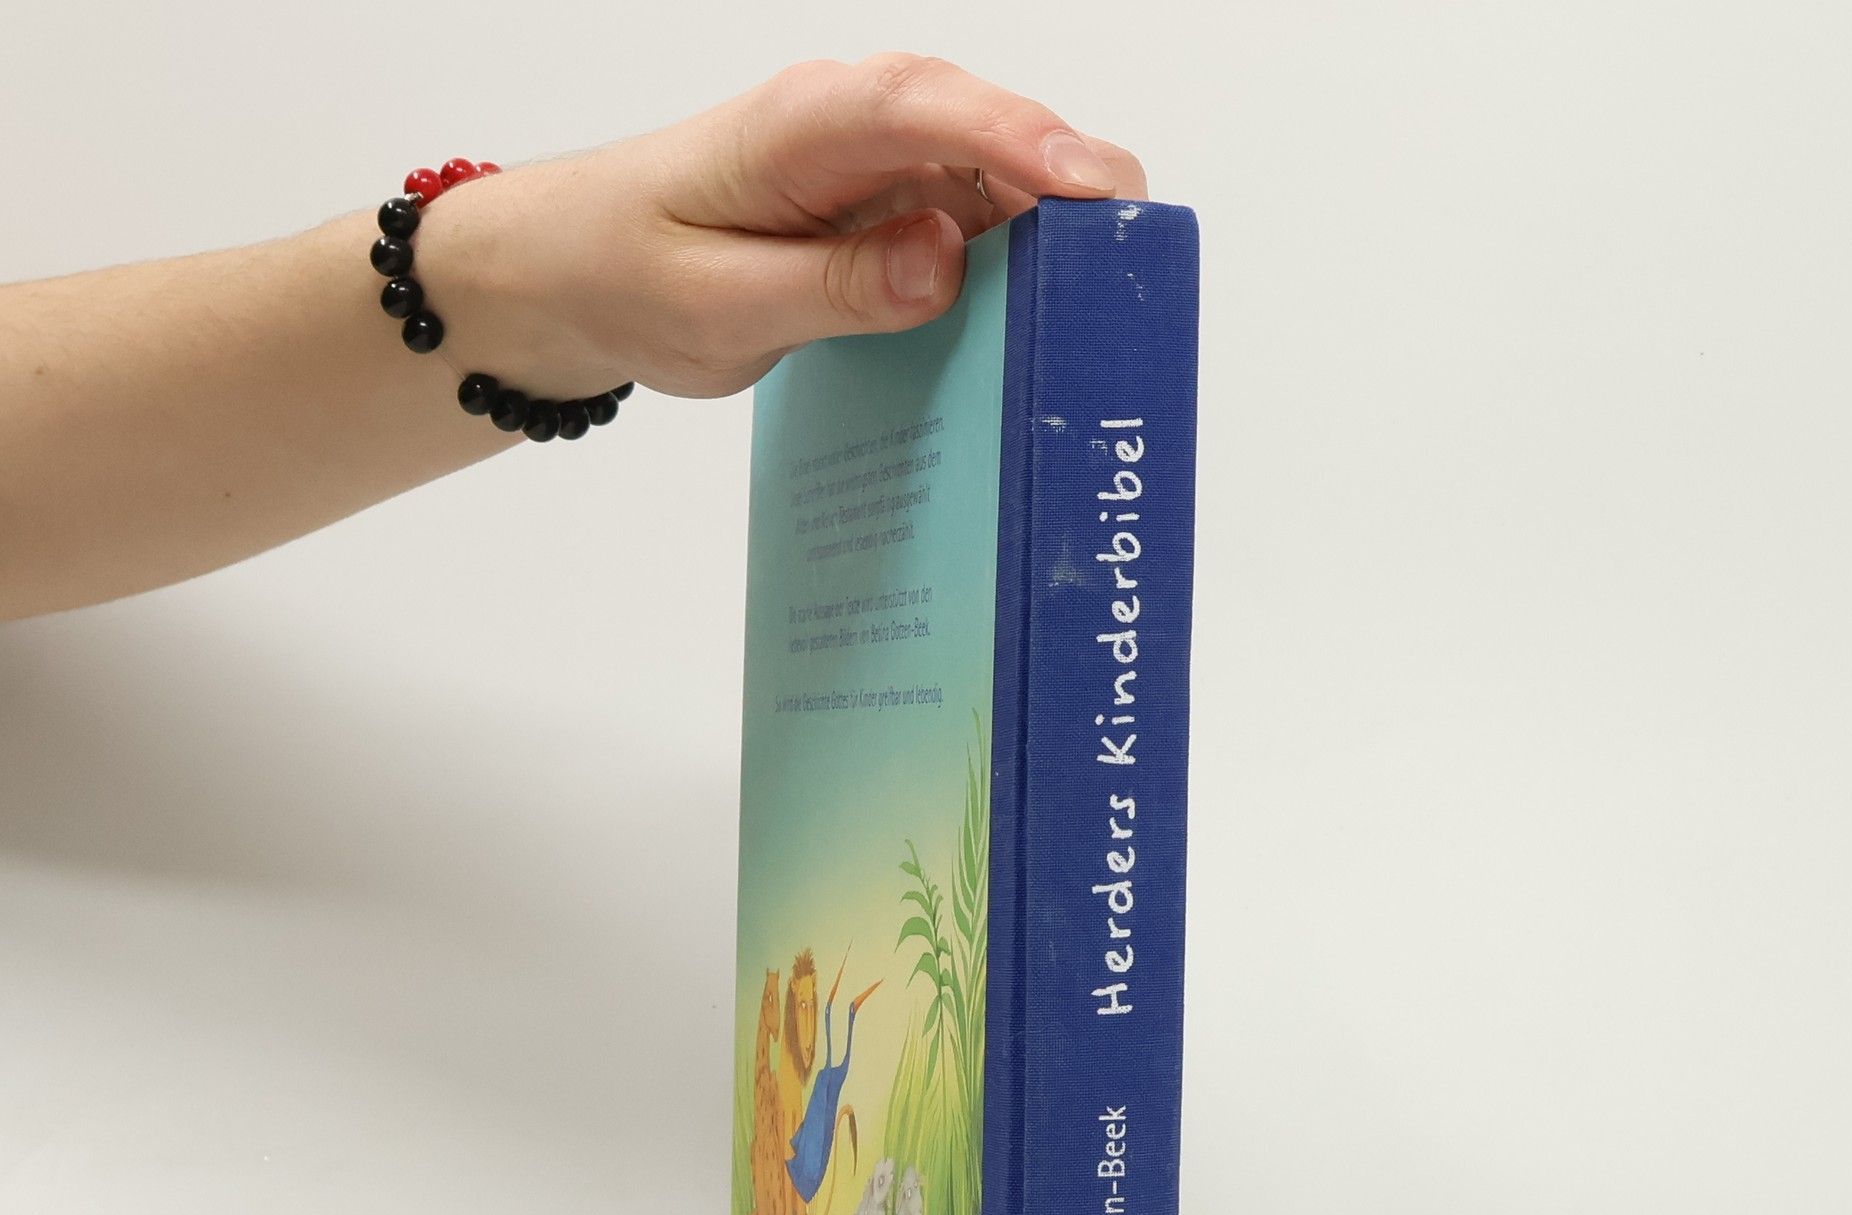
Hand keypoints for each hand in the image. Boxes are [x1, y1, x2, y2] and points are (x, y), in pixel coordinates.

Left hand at [415, 55, 1147, 400]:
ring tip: (1108, 315)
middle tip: (1134, 272)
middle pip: (992, 134)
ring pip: (999, 183)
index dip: (1017, 143)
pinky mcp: (892, 212)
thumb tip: (944, 261)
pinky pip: (975, 226)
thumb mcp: (717, 304)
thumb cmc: (630, 274)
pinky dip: (1016, 269)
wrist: (576, 270)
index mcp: (804, 125)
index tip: (1092, 191)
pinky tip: (1044, 325)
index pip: (924, 110)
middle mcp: (857, 128)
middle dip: (1074, 191)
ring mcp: (883, 167)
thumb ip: (833, 288)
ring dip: (1056, 241)